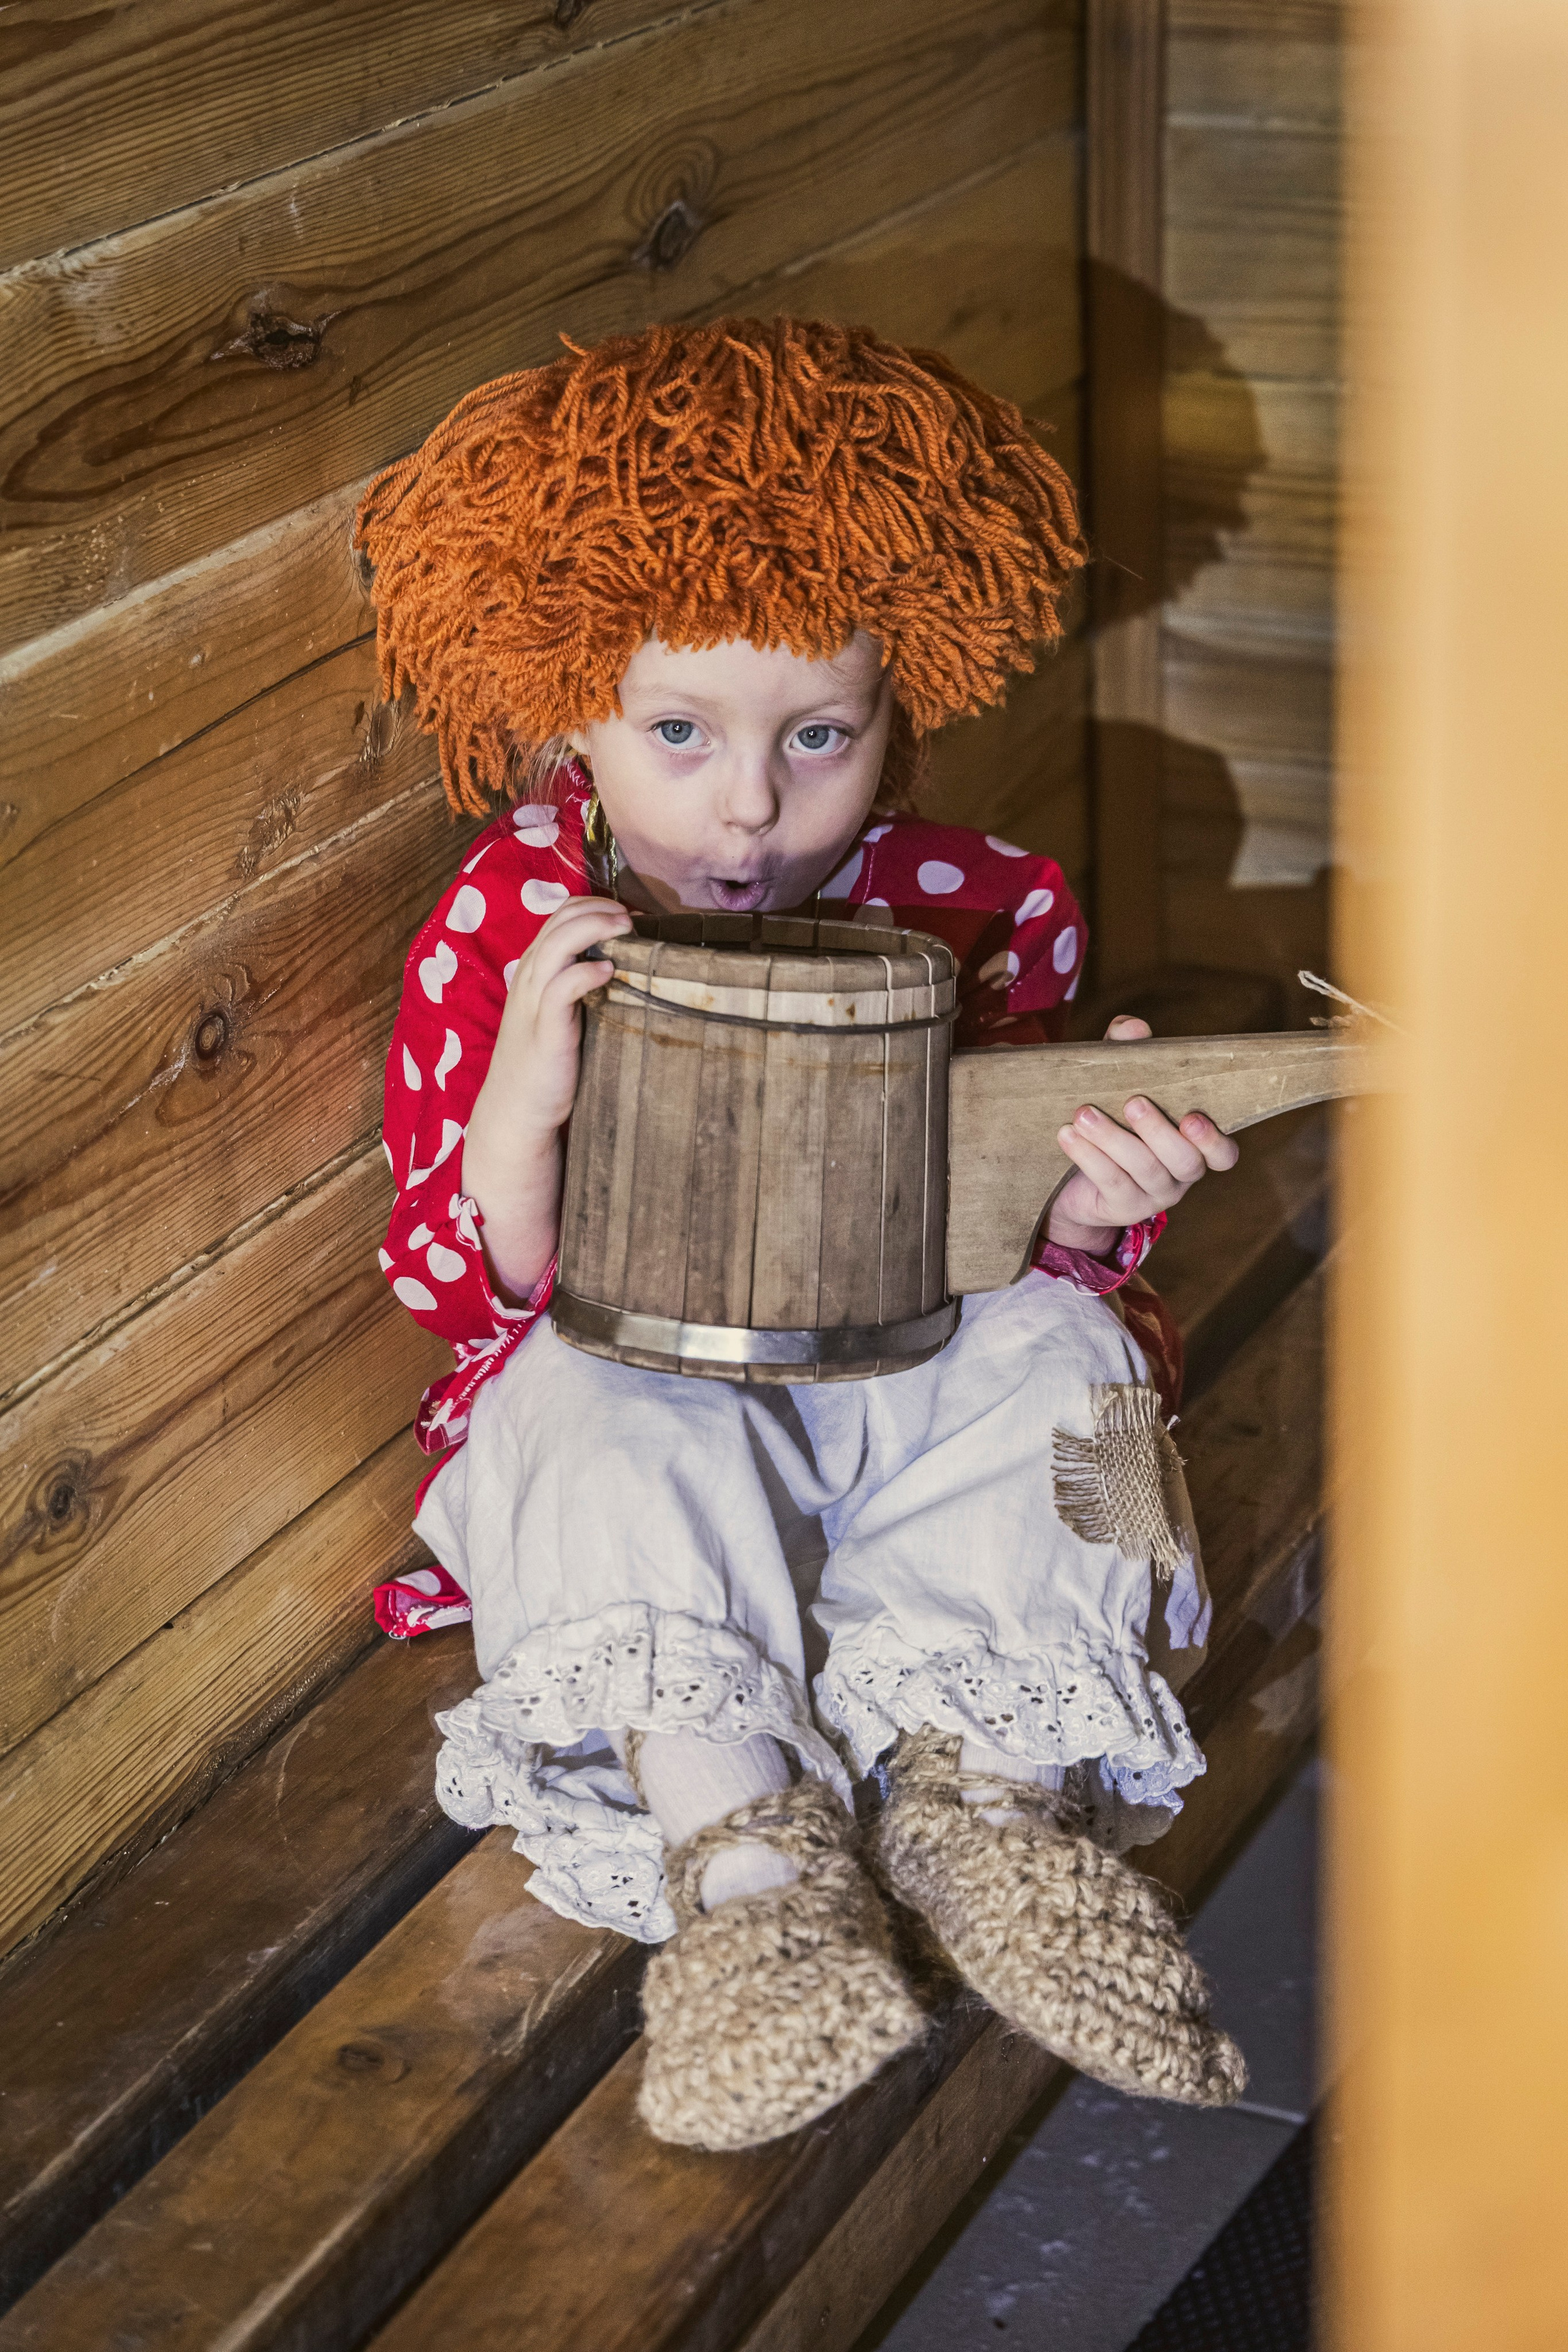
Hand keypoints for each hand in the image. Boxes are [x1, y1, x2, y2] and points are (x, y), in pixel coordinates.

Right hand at [482, 896, 631, 1136]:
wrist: (517, 1108)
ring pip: (557, 944)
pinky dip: (585, 972)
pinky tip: (609, 971)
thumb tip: (623, 965)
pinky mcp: (545, 1029)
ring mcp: (534, 1001)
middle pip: (560, 921)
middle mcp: (530, 977)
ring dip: (595, 928)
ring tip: (626, 930)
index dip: (595, 906)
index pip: (560, 916)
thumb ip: (580, 986)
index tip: (628, 914)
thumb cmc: (546, 1061)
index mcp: (534, 969)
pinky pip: (561, 987)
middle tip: (632, 918)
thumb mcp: (561, 1013)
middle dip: (599, 909)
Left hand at [1045, 1014, 1239, 1256]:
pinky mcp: (1122, 1208)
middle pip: (1185, 1161)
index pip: (1224, 1154)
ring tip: (1084, 1114)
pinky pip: (1111, 1183)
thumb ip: (1130, 1051)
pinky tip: (1067, 1134)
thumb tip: (1134, 1028)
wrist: (1072, 1176)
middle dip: (1159, 1132)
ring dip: (1114, 1139)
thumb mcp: (1120, 1080)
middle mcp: (1182, 1174)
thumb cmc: (1111, 1116)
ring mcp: (1154, 1195)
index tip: (1192, 1117)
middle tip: (1133, 1102)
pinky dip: (1089, 1157)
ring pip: (1145, 1170)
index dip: (1214, 1140)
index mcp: (1195, 1145)